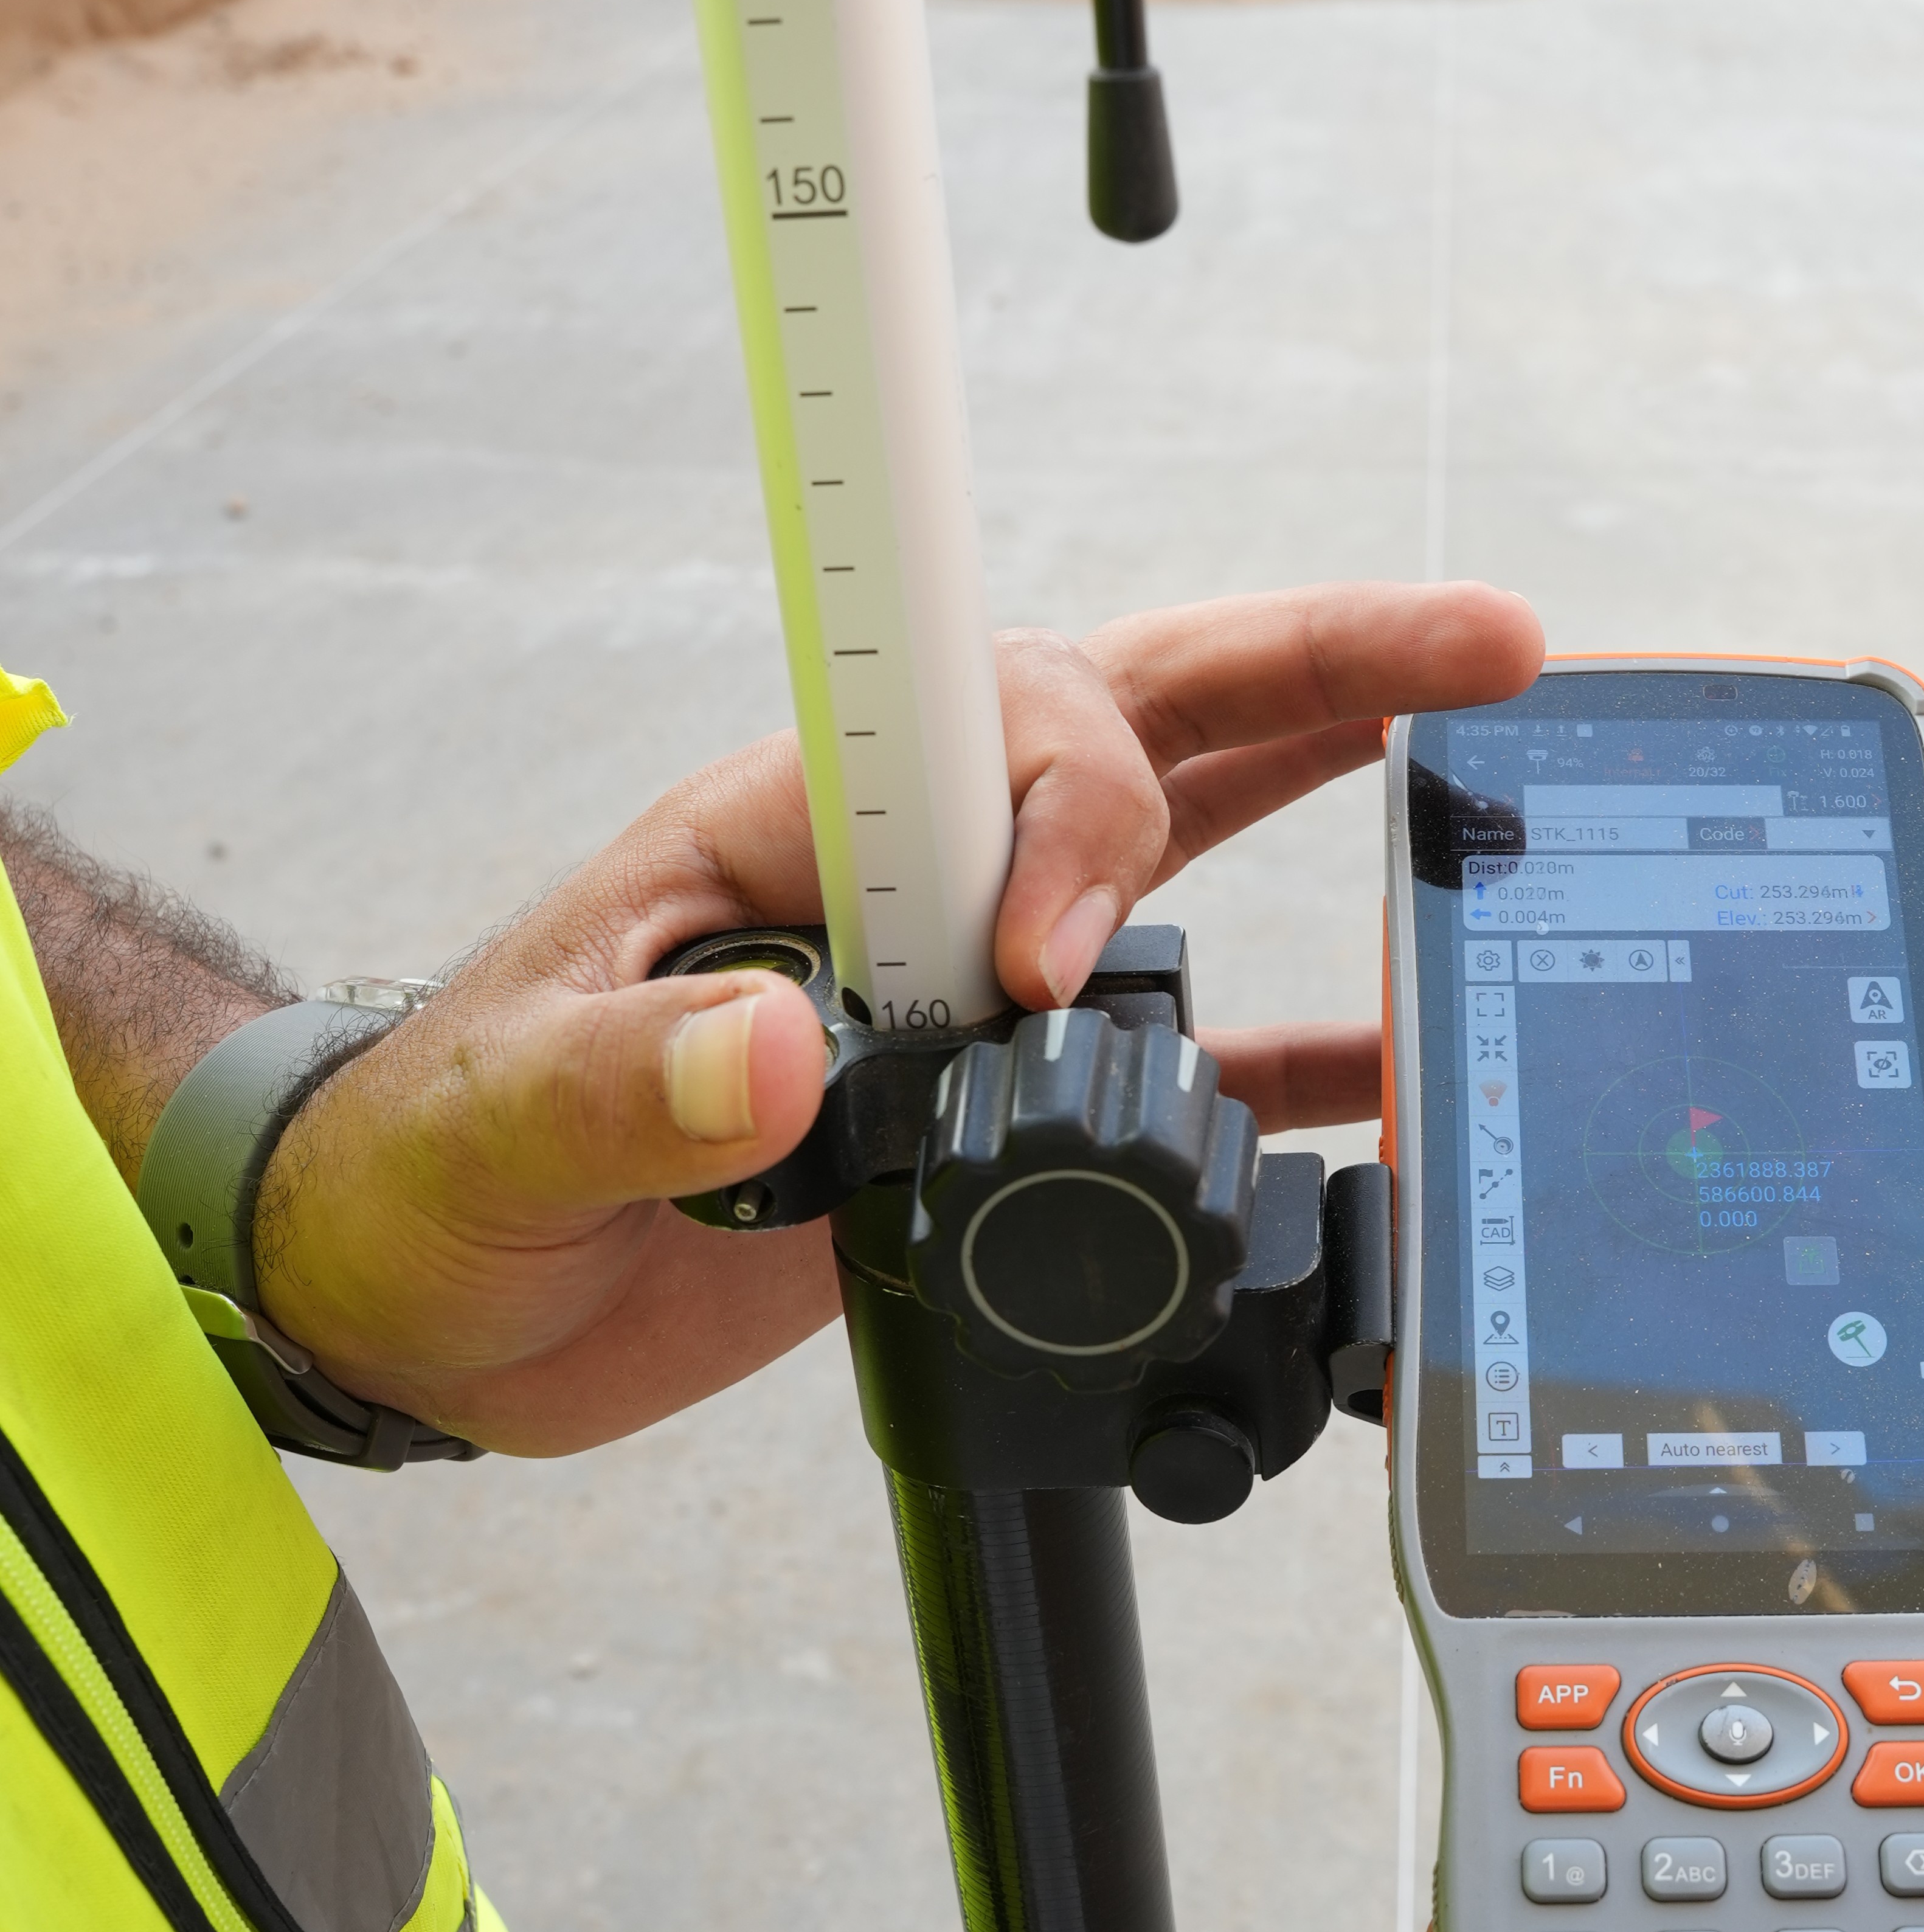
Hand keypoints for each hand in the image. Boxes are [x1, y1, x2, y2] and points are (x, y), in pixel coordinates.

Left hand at [254, 579, 1540, 1452]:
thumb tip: (775, 1059)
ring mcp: (954, 968)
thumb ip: (628, 1089)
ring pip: (1181, 821)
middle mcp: (896, 868)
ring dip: (1333, 775)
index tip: (1056, 980)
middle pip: (1132, 708)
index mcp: (787, 829)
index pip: (972, 727)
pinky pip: (1177, 1029)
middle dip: (1314, 660)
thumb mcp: (499, 1131)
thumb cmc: (434, 1171)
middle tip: (1484, 642)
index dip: (1067, 816)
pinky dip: (1299, 1044)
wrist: (422, 1290)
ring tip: (1493, 760)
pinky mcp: (982, 1085)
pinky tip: (1401, 1056)